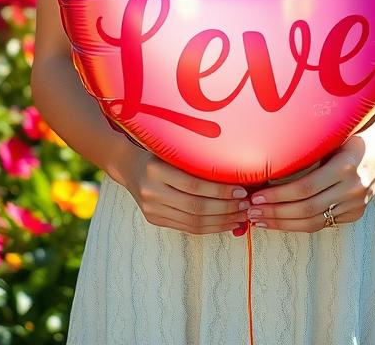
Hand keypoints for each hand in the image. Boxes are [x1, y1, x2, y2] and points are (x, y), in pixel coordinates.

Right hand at [115, 142, 251, 235]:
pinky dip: (209, 227)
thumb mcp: (171, 148)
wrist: (128, 164)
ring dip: (221, 221)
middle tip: (246, 205)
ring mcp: (151, 209)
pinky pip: (187, 227)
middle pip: (195, 207)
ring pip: (193, 222)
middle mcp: (151, 191)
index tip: (241, 189)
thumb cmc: (157, 151)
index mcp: (155, 169)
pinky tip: (226, 223)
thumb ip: (195, 159)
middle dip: (225, 208)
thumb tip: (234, 169)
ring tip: (241, 216)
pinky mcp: (154, 220)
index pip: (194, 185)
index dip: (220, 191)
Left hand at [240, 128, 374, 233]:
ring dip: (283, 224)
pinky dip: (300, 224)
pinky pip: (324, 223)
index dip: (278, 195)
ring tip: (259, 221)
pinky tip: (281, 221)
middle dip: (275, 212)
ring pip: (314, 222)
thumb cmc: (352, 136)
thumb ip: (308, 153)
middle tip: (250, 212)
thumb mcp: (332, 139)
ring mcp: (357, 204)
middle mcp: (353, 188)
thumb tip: (267, 163)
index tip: (256, 195)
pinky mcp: (356, 213)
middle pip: (306, 209)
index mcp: (345, 166)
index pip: (305, 188)